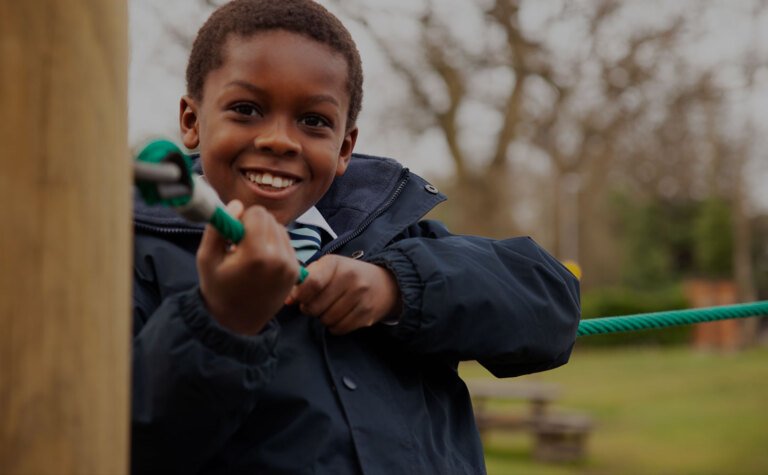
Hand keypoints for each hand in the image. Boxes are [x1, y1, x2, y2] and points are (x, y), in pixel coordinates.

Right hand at [197, 200, 298, 334]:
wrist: (238, 322)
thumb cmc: (218, 288)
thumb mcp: (206, 257)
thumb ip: (218, 227)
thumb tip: (237, 204)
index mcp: (257, 254)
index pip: (257, 213)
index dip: (242, 219)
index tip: (232, 235)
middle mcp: (279, 258)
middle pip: (269, 219)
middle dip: (253, 226)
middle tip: (239, 245)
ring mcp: (291, 265)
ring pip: (279, 228)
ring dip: (265, 234)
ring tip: (250, 255)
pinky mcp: (297, 270)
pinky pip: (286, 243)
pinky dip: (274, 246)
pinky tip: (262, 263)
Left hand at [285, 255, 401, 334]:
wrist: (386, 283)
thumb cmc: (348, 275)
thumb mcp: (329, 268)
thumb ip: (306, 280)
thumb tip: (287, 299)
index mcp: (335, 264)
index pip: (311, 283)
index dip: (300, 296)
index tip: (297, 299)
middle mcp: (350, 279)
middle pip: (315, 307)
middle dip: (311, 309)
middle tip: (317, 303)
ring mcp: (360, 297)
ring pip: (326, 320)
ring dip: (323, 318)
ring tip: (331, 308)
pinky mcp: (367, 315)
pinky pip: (339, 329)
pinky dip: (335, 326)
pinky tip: (340, 316)